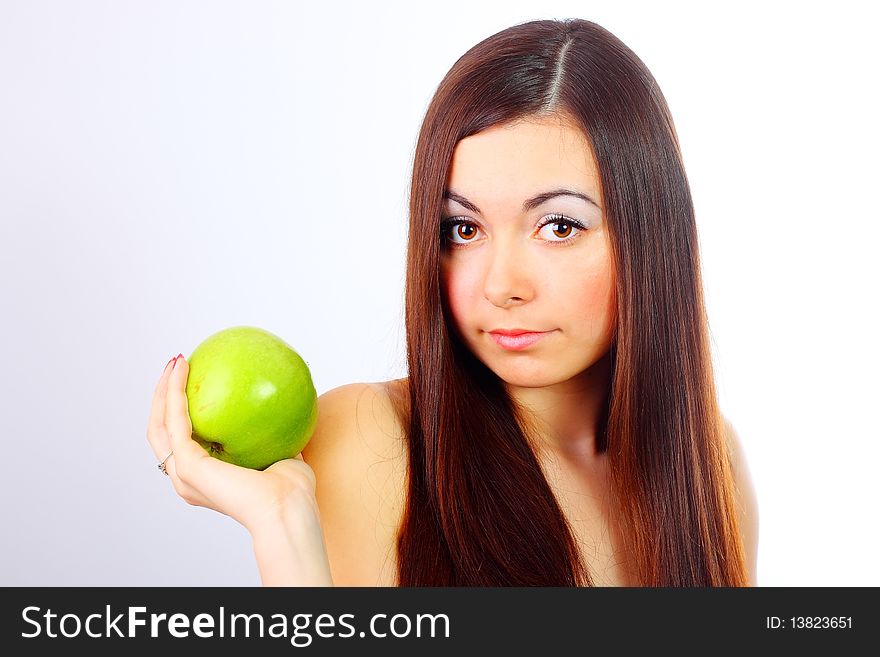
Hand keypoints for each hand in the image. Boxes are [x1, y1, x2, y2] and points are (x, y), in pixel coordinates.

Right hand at [146, 355, 319, 534]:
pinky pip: (175, 421)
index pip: (181, 440)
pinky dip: (174, 392)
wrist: (289, 511)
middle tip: (176, 365)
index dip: (179, 411)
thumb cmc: (293, 492)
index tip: (192, 379)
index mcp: (205, 477)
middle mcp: (187, 478)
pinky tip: (183, 370)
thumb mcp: (283, 452)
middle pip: (160, 431)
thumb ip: (274, 433)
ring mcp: (184, 474)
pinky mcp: (189, 466)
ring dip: (163, 391)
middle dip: (163, 396)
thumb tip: (281, 403)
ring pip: (159, 425)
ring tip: (175, 362)